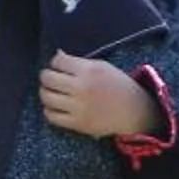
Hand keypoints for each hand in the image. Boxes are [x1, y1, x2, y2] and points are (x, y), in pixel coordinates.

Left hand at [39, 51, 157, 138]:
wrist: (134, 110)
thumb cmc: (117, 85)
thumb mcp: (101, 67)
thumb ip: (77, 62)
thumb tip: (56, 55)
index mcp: (89, 70)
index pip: (57, 61)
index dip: (54, 63)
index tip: (58, 67)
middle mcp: (82, 88)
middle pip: (48, 78)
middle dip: (46, 76)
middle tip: (50, 79)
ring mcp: (79, 107)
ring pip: (46, 97)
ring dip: (45, 93)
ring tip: (51, 92)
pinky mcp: (78, 123)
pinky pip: (51, 116)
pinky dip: (49, 110)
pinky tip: (55, 107)